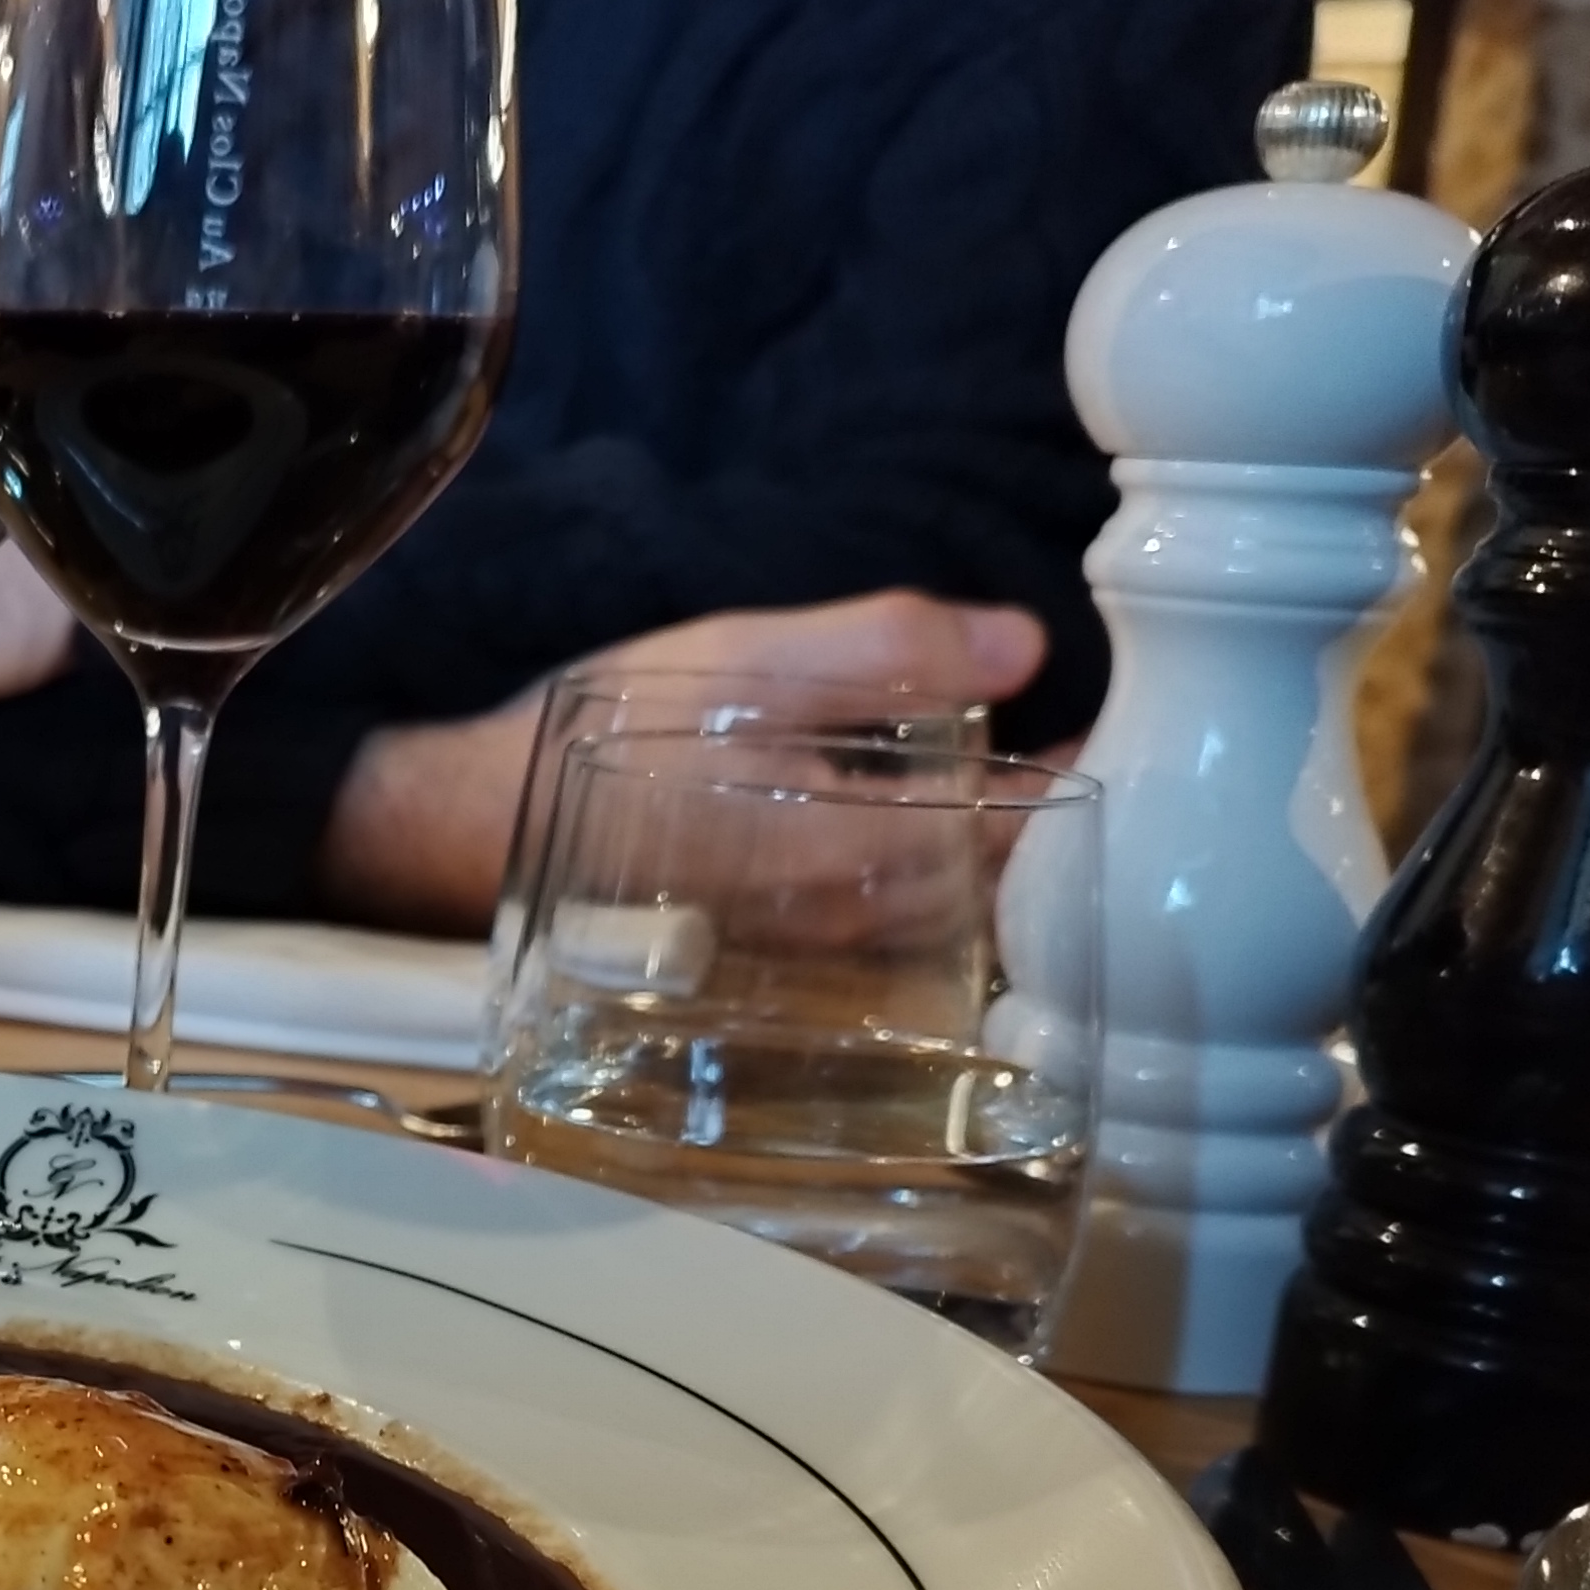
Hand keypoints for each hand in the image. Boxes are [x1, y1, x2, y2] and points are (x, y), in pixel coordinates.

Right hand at [316, 591, 1051, 933]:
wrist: (473, 830)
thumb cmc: (610, 740)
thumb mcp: (742, 659)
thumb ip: (886, 652)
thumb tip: (1028, 642)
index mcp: (865, 850)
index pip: (1025, 828)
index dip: (1080, 775)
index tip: (1115, 722)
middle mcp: (857, 922)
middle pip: (999, 882)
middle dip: (1045, 819)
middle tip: (1081, 741)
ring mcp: (817, 947)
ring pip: (949, 907)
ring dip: (992, 848)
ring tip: (1017, 773)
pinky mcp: (777, 945)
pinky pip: (894, 917)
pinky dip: (932, 871)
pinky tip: (921, 821)